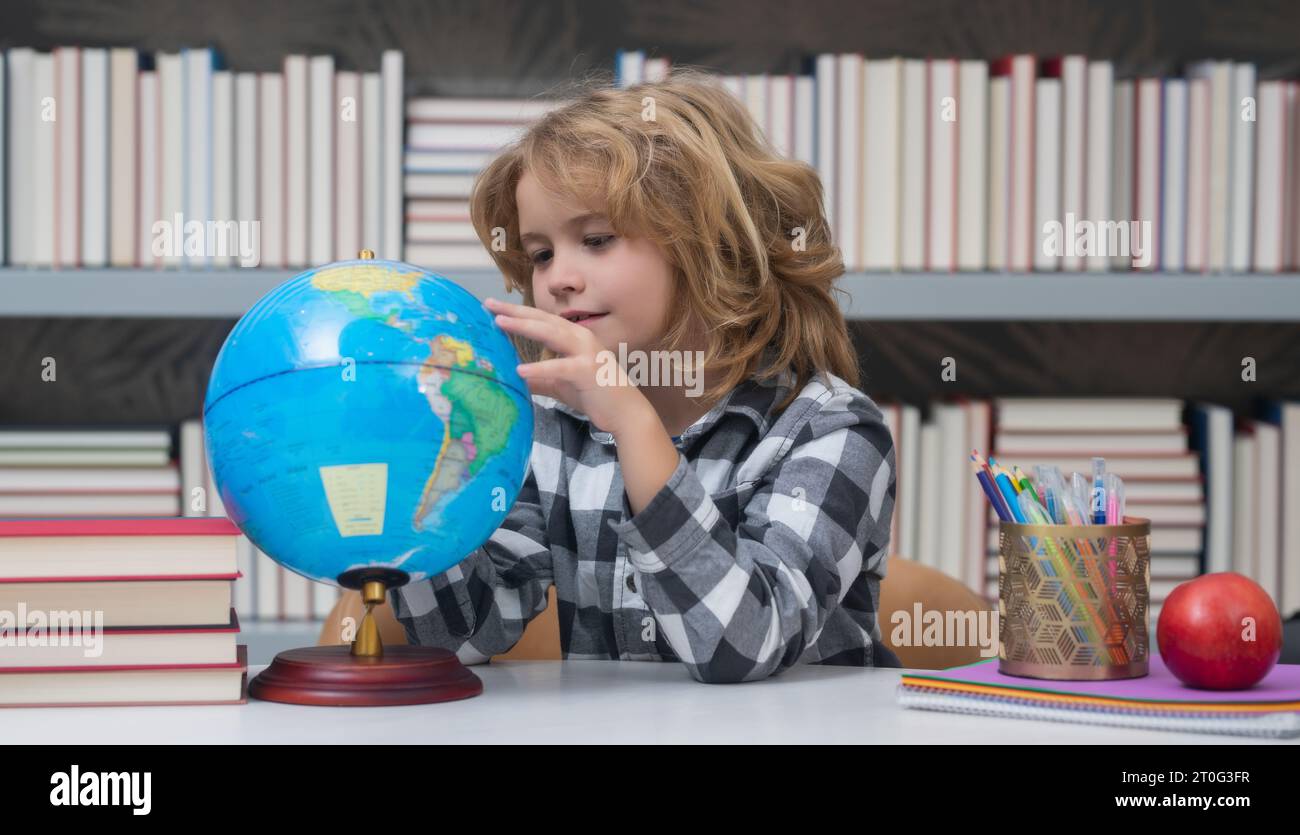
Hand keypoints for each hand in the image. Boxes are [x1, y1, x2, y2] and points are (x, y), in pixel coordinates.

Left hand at [484, 298, 652, 436]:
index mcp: (574, 336)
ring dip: (525, 327)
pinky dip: (540, 368)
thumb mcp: (560, 384)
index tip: (493, 306)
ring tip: (500, 323)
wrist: (626, 412)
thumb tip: (514, 379)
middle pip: (543, 320)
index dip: (517, 311)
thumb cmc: (595, 395)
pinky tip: (520, 370)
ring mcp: (586, 352)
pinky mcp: (587, 371)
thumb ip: (539, 379)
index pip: (541, 319)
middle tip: (489, 305)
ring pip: (551, 334)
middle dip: (515, 311)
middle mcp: (581, 337)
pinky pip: (560, 367)